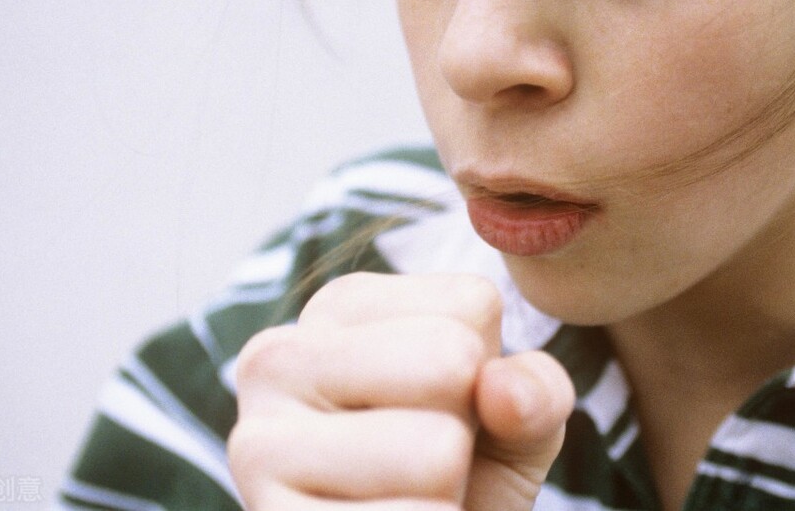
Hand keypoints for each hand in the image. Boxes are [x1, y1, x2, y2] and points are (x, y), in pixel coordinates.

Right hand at [228, 272, 575, 509]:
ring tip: (403, 499)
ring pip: (433, 450)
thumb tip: (503, 391)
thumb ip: (537, 389)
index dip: (488, 370)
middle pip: (449, 359)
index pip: (472, 303)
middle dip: (465, 427)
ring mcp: (257, 445)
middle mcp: (277, 358)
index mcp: (338, 308)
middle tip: (425, 461)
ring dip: (445, 493)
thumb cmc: (465, 480)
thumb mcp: (518, 421)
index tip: (443, 407)